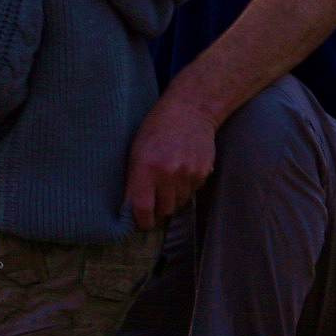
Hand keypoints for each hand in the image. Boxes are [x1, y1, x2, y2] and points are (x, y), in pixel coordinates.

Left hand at [127, 94, 217, 230]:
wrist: (190, 111)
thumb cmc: (155, 129)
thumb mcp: (135, 151)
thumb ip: (134, 178)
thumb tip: (132, 207)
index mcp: (146, 167)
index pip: (143, 207)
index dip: (142, 221)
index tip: (141, 224)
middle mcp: (169, 173)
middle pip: (164, 210)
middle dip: (157, 210)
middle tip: (153, 203)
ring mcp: (189, 174)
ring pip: (179, 203)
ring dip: (172, 200)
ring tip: (166, 185)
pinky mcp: (203, 172)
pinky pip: (192, 192)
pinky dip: (185, 189)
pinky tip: (180, 174)